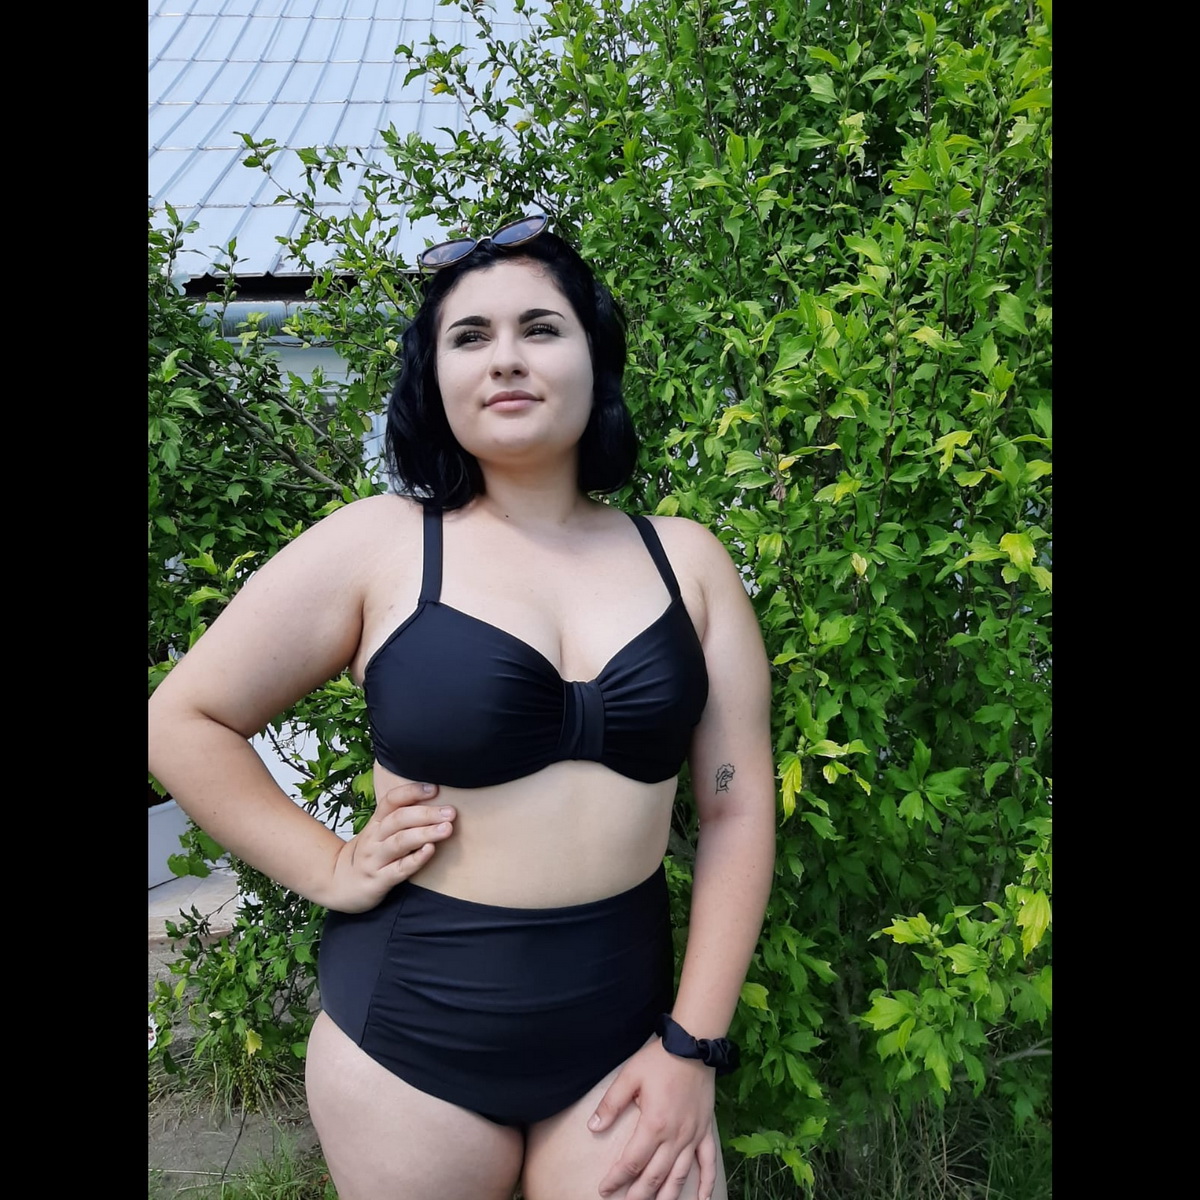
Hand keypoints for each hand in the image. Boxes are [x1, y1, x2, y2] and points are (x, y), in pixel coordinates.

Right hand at [327, 781, 454, 911]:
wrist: (339, 884)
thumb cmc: (370, 855)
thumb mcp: (378, 832)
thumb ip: (401, 818)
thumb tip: (436, 802)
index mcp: (376, 822)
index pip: (392, 800)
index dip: (412, 792)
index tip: (435, 788)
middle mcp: (374, 838)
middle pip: (399, 819)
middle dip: (426, 813)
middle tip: (450, 812)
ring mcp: (375, 859)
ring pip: (400, 842)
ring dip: (425, 833)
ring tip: (446, 828)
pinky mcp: (379, 880)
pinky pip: (399, 869)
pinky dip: (416, 859)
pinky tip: (430, 851)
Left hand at [588, 1040, 718, 1199]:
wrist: (692, 1046)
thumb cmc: (659, 1061)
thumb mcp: (629, 1076)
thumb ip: (611, 1104)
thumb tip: (593, 1127)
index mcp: (653, 1125)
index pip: (631, 1162)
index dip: (616, 1179)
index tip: (604, 1190)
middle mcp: (675, 1137)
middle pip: (654, 1177)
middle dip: (637, 1195)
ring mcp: (692, 1137)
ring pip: (679, 1177)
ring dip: (666, 1197)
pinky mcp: (705, 1132)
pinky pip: (709, 1163)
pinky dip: (707, 1184)